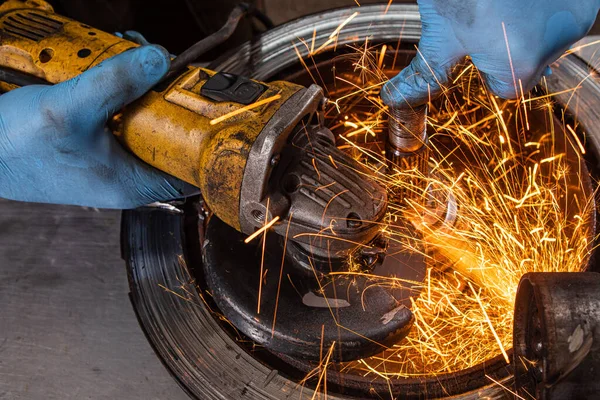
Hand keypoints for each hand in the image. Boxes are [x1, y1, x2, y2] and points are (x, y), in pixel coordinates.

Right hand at [0, 45, 197, 208]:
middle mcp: (128, 173)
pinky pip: (121, 113)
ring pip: (145, 119)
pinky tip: (108, 67)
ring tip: (130, 58)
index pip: (192, 170)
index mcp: (134, 183)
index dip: (205, 139)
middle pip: (171, 135)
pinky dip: (119, 88)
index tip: (210, 106)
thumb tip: (160, 61)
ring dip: (141, 86)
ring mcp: (112, 156)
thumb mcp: (70, 109)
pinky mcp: (96, 140)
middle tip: (163, 67)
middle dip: (169, 97)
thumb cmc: (16, 149)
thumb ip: (116, 83)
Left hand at [382, 0, 599, 105]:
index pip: (506, 87)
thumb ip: (427, 73)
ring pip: (546, 38)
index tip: (477, 40)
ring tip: (503, 1)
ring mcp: (579, 14)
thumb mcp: (441, 34)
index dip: (486, 65)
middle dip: (507, 43)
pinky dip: (544, 6)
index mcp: (520, 65)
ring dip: (526, 23)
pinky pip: (563, 14)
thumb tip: (395, 100)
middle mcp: (559, 42)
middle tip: (489, 14)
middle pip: (528, 63)